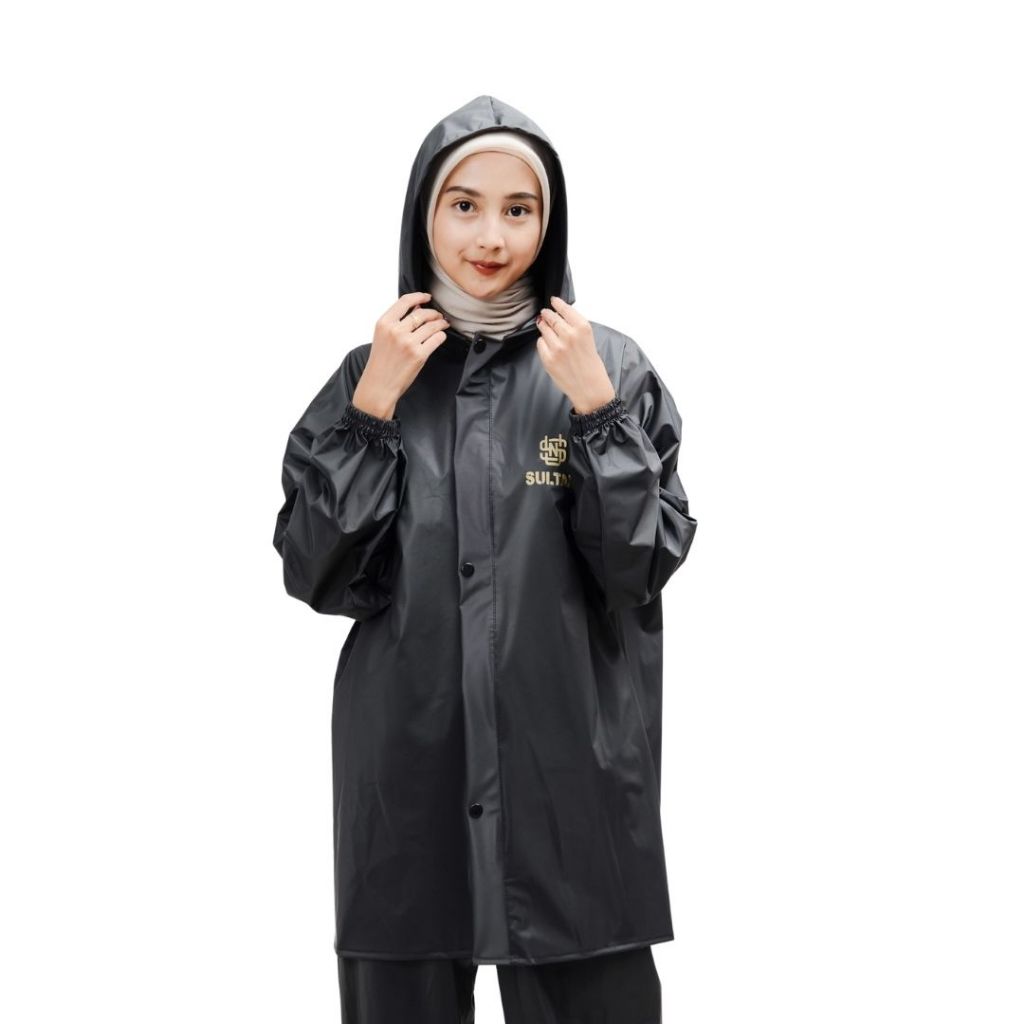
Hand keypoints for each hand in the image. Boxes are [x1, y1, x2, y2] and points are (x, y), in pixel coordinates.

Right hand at [352, 292, 449, 418]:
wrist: (379, 385)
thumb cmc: (381, 362)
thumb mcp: (383, 337)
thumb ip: (398, 321)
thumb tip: (418, 307)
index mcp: (384, 323)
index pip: (405, 301)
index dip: (419, 296)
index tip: (427, 297)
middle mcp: (396, 331)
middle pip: (422, 313)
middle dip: (433, 313)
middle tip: (438, 316)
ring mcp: (408, 343)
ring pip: (432, 325)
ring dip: (440, 323)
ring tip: (443, 324)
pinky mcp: (419, 355)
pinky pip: (437, 338)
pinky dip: (441, 336)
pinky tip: (440, 336)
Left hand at [535, 296, 615, 413]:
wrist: (590, 388)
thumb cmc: (592, 367)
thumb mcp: (589, 341)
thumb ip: (575, 328)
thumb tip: (559, 318)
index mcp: (583, 328)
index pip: (565, 309)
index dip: (557, 303)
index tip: (553, 301)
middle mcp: (569, 335)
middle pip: (552, 317)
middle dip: (547, 314)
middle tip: (545, 313)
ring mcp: (557, 347)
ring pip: (544, 329)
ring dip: (544, 327)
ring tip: (545, 327)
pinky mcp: (548, 358)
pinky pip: (540, 343)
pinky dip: (543, 342)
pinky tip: (549, 346)